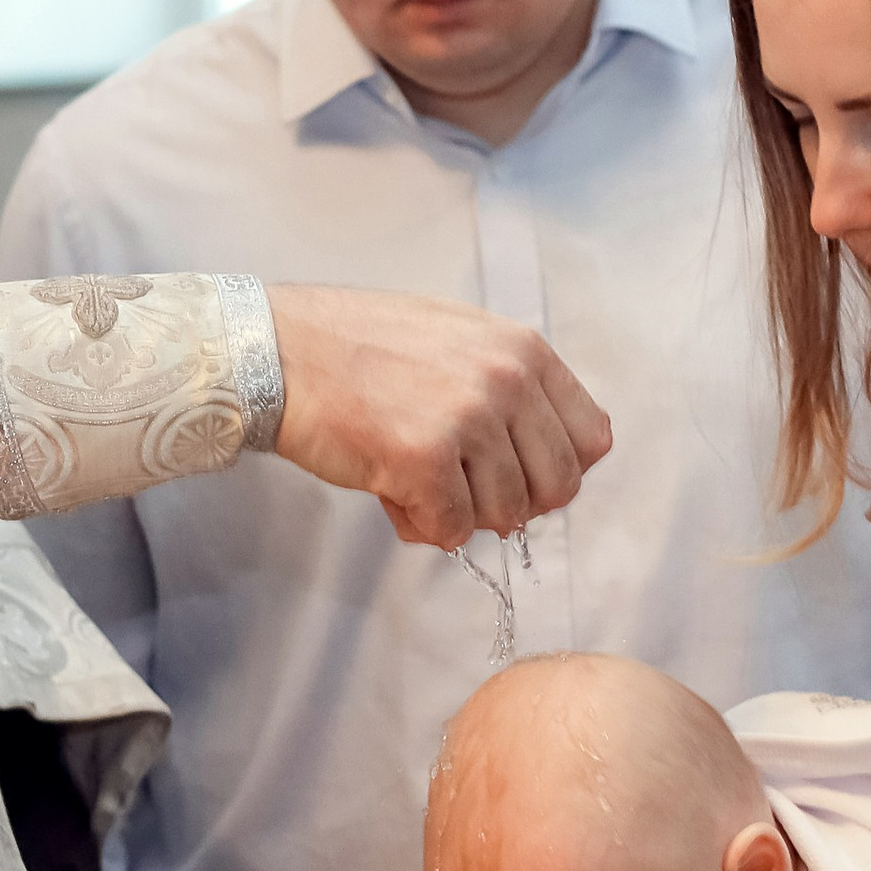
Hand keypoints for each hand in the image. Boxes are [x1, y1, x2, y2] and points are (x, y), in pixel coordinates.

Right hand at [267, 284, 612, 548]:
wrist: (278, 352)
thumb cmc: (359, 349)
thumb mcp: (458, 340)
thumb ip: (509, 391)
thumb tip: (541, 469)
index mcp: (523, 349)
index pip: (591, 439)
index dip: (554, 469)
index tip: (516, 474)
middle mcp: (506, 380)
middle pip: (558, 488)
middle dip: (512, 503)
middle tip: (462, 490)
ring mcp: (468, 419)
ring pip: (506, 516)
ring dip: (461, 515)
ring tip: (416, 483)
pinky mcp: (424, 459)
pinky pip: (451, 530)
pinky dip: (422, 524)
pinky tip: (392, 492)